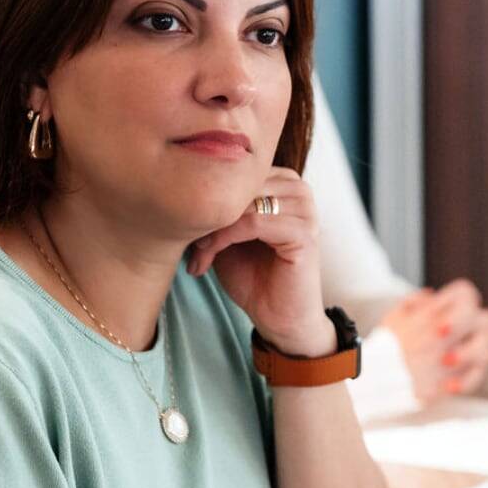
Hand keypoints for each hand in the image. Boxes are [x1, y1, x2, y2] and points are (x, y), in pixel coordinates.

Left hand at [186, 167, 333, 356]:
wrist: (278, 318)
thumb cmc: (253, 276)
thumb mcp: (226, 234)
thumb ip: (216, 206)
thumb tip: (180, 186)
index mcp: (283, 182)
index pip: (237, 168)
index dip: (207, 194)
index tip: (183, 226)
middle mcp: (299, 190)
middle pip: (240, 182)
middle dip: (209, 210)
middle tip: (189, 243)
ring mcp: (306, 211)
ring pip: (244, 201)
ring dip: (214, 226)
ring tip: (200, 253)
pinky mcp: (304, 234)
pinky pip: (254, 222)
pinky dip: (226, 238)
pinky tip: (210, 256)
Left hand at [380, 279, 487, 403]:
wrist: (387, 372)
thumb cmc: (393, 340)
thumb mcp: (394, 319)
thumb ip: (412, 304)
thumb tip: (429, 295)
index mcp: (449, 308)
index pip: (466, 294)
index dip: (458, 303)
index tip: (437, 319)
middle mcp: (466, 327)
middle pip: (486, 319)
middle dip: (463, 325)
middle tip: (438, 334)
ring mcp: (471, 352)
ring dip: (469, 353)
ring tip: (445, 361)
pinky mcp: (468, 375)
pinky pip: (477, 377)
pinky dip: (465, 382)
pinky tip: (448, 386)